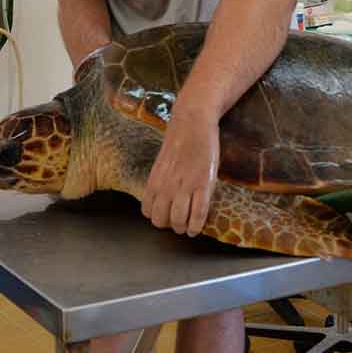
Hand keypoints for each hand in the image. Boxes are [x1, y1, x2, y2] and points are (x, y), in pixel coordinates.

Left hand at [141, 109, 219, 235]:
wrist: (192, 123)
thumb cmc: (179, 143)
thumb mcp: (162, 165)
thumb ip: (160, 182)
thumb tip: (162, 199)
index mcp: (154, 181)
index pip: (148, 211)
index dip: (157, 217)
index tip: (165, 216)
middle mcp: (166, 186)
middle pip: (161, 220)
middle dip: (169, 225)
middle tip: (177, 223)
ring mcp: (185, 186)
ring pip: (179, 220)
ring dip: (182, 229)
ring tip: (187, 229)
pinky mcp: (203, 184)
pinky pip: (199, 213)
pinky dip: (197, 225)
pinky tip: (196, 228)